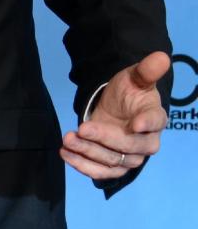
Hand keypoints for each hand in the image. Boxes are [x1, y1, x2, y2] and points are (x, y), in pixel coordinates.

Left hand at [60, 51, 169, 180]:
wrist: (116, 107)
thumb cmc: (129, 92)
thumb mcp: (134, 77)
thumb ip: (146, 70)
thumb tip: (161, 56)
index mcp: (155, 117)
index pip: (155, 122)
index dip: (147, 123)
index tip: (135, 123)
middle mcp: (146, 142)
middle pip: (130, 147)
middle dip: (105, 139)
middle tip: (82, 128)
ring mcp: (130, 157)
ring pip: (112, 162)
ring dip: (88, 152)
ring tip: (68, 139)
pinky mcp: (113, 166)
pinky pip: (101, 172)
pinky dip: (83, 166)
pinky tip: (66, 154)